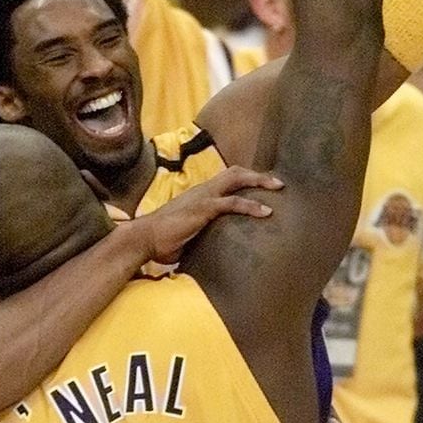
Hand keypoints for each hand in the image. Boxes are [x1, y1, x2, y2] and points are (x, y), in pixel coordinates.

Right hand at [136, 166, 283, 265]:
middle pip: (234, 172)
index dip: (246, 179)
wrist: (143, 239)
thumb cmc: (162, 240)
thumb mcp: (187, 234)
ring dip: (259, 182)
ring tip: (278, 188)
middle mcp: (202, 190)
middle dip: (258, 175)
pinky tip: (266, 212)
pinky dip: (251, 206)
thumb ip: (201, 234)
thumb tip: (213, 249)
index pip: (226, 179)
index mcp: (199, 194)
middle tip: (278, 183)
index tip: (264, 185)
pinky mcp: (203, 209)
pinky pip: (231, 202)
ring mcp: (203, 197)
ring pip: (236, 179)